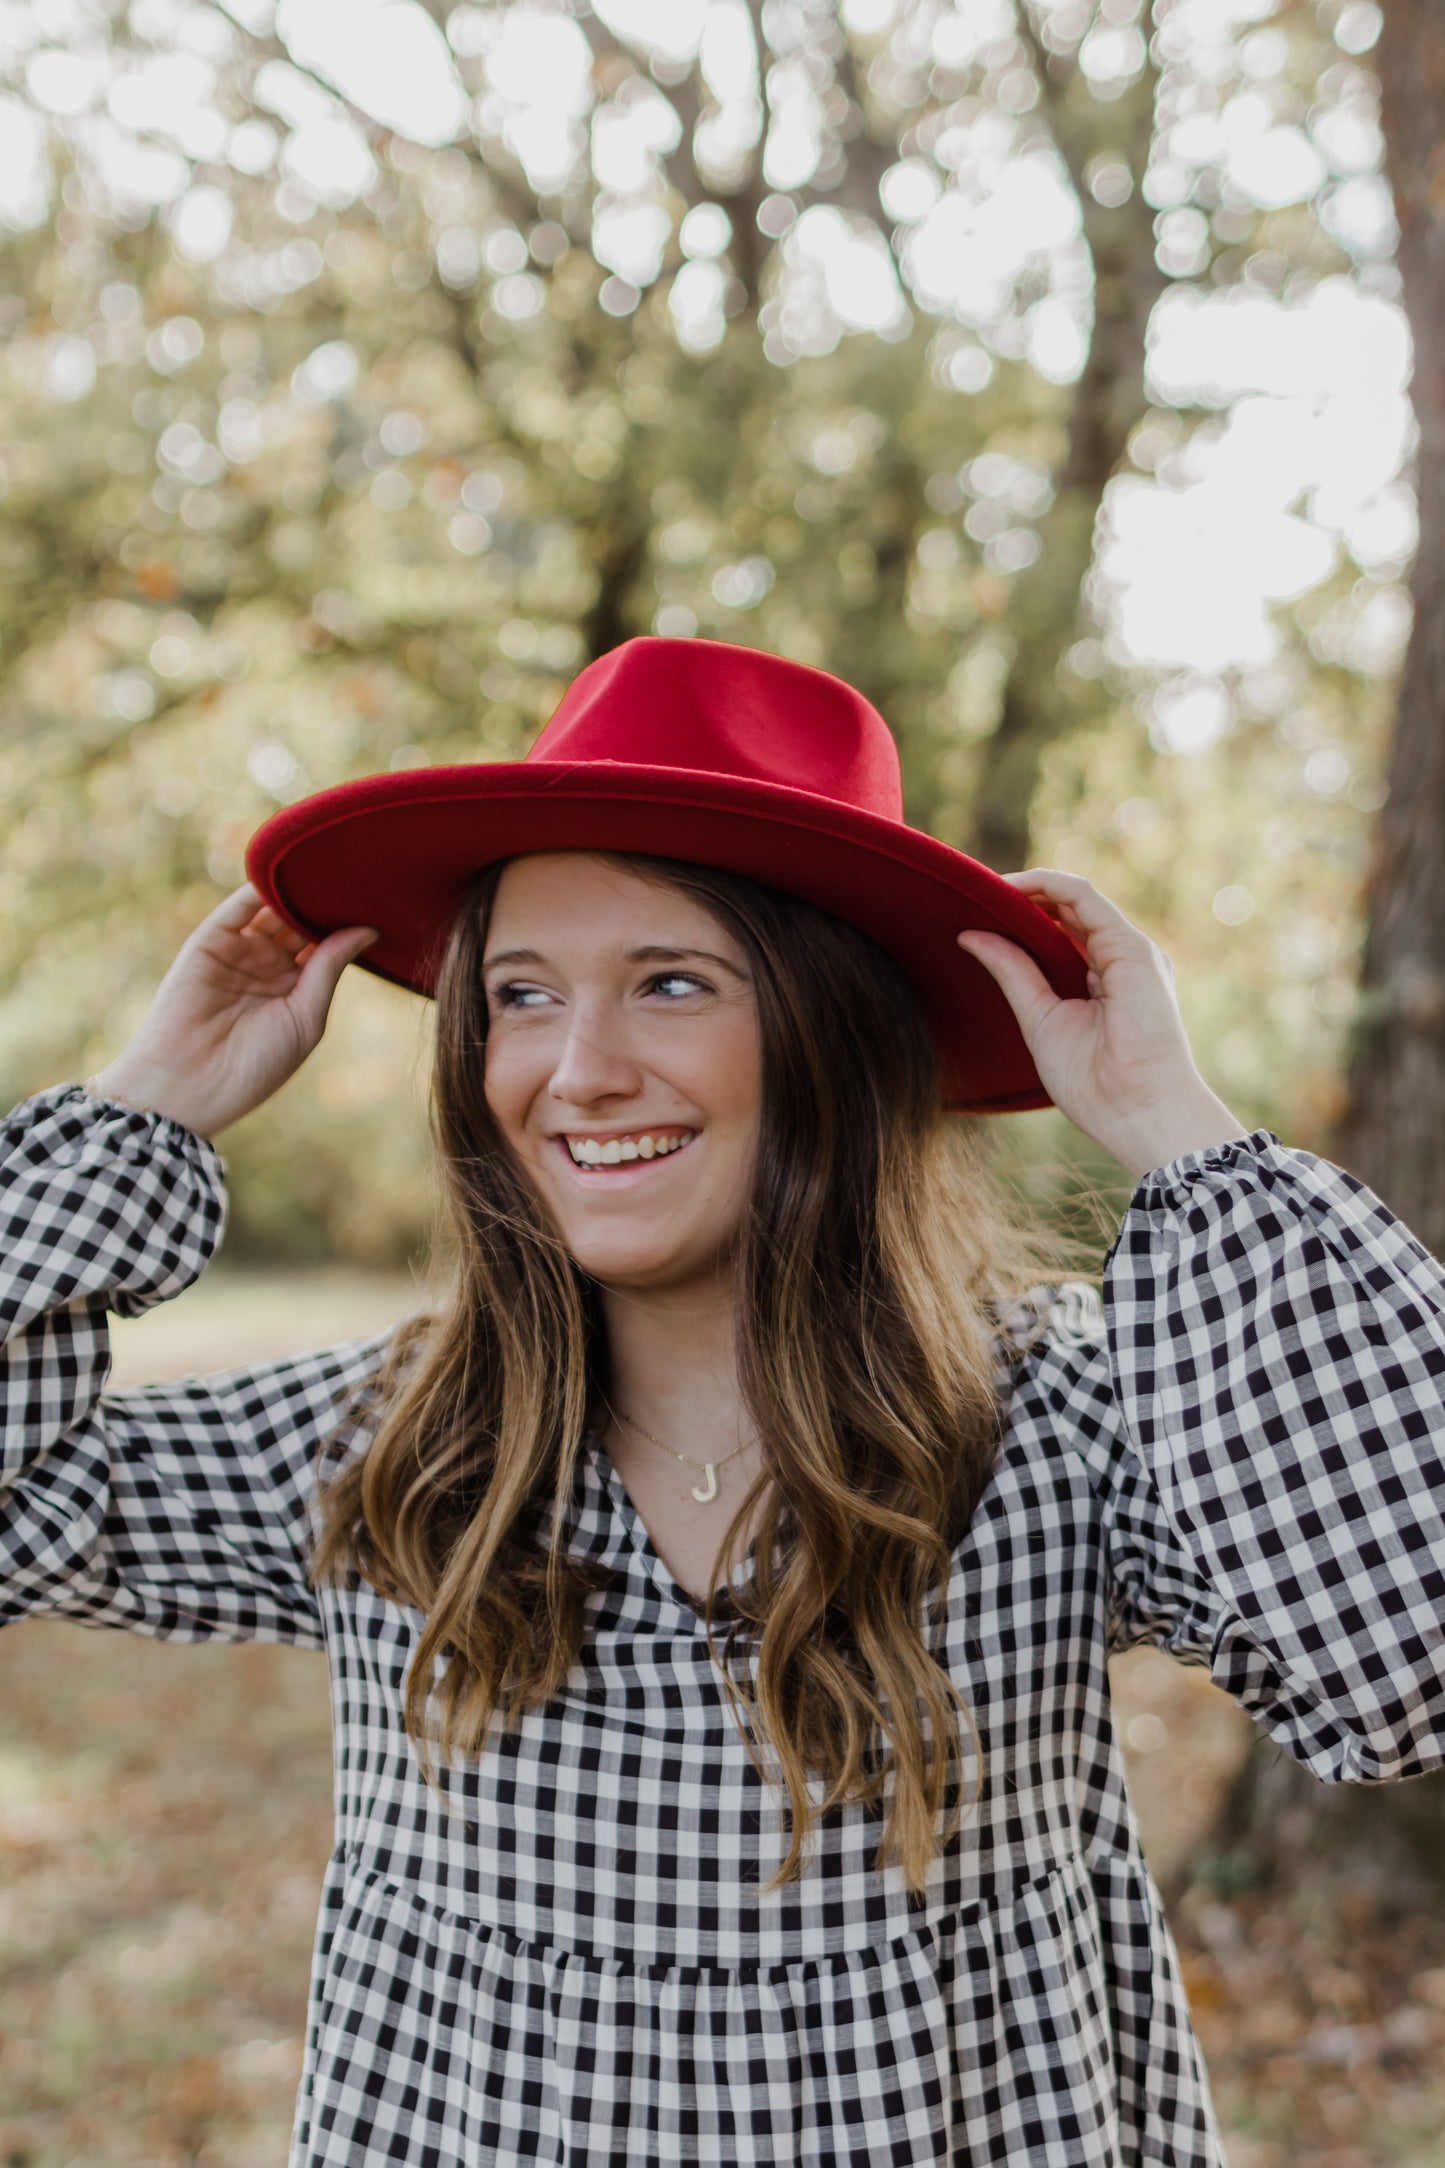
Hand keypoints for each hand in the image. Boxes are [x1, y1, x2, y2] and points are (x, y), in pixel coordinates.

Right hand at [90, 884, 377, 1139]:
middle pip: (303, 920)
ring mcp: (240, 950)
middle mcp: (268, 964)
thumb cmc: (255, 1064)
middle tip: (360, 875)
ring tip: (333, 867)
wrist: (191, 1083)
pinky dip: (262, 886)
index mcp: (296, 988)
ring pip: (274, 907)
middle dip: (326, 900)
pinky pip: (240, 906)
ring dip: (299, 887)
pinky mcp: (211, 940)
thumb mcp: (305, 1016)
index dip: (348, 924)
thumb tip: (369, 929)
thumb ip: (330, 967)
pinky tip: (290, 870)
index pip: (327, 944)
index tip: (380, 901)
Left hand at [957, 868, 1248, 1179]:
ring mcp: (1129, 951)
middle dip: (1022, 899)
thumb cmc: (1095, 1083)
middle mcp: (1120, 960)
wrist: (1136, 1112)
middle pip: (1067, 913)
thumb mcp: (1039, 1019)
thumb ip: (1013, 974)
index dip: (1022, 918)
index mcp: (1104, 980)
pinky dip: (1047, 885)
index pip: (1061, 933)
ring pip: (1075, 899)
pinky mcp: (1131, 948)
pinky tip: (1011, 887)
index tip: (978, 913)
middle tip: (972, 894)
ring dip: (1030, 887)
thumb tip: (969, 935)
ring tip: (983, 886)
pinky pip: (1085, 898)